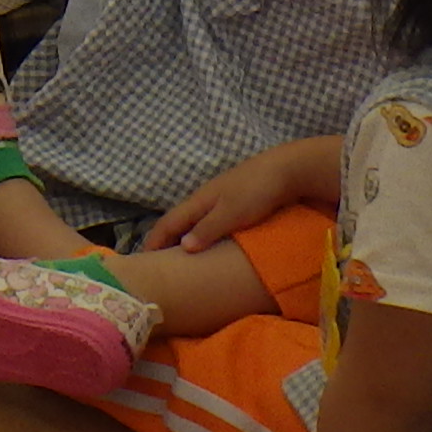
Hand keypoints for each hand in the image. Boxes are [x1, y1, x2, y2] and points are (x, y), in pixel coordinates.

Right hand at [146, 152, 301, 255]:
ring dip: (184, 236)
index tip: (144, 260)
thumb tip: (183, 248)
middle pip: (178, 221)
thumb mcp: (231, 213)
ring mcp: (222, 198)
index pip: (169, 223)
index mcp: (200, 201)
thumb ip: (207, 230)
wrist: (288, 170)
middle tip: (158, 262)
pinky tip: (210, 242)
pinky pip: (211, 220)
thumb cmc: (257, 191)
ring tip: (181, 256)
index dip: (155, 240)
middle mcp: (206, 199)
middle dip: (165, 240)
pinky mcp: (237, 201)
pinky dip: (202, 233)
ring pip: (195, 220)